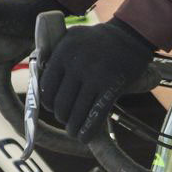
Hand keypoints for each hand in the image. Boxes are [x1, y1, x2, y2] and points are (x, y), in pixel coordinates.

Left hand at [39, 20, 154, 140]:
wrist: (130, 34)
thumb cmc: (97, 40)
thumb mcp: (72, 39)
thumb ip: (56, 59)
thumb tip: (41, 89)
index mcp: (63, 52)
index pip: (45, 88)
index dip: (48, 102)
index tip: (53, 106)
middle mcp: (77, 64)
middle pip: (60, 104)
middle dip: (62, 116)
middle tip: (66, 118)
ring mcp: (95, 76)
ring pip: (76, 113)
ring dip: (73, 127)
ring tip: (74, 131)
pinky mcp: (112, 86)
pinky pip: (95, 116)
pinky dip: (88, 131)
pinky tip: (84, 137)